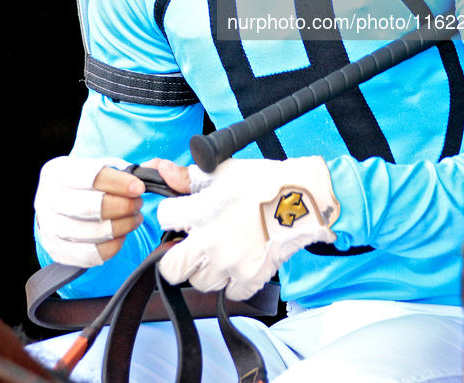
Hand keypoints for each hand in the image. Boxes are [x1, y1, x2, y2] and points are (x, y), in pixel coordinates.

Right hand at [34, 156, 145, 266]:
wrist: (63, 206)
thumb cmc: (87, 185)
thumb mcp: (102, 168)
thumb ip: (131, 168)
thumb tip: (159, 167)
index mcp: (57, 172)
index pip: (90, 177)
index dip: (118, 183)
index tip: (140, 188)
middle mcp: (47, 199)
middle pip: (91, 207)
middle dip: (123, 206)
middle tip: (139, 204)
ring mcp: (50, 227)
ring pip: (93, 232)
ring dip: (122, 226)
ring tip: (135, 217)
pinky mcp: (58, 251)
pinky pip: (91, 254)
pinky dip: (113, 245)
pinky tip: (122, 234)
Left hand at [157, 157, 339, 300]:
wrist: (301, 198)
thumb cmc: (263, 180)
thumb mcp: (223, 170)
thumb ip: (189, 176)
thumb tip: (162, 170)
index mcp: (199, 212)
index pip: (164, 218)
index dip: (171, 213)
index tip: (180, 213)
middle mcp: (208, 243)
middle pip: (171, 268)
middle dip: (175, 257)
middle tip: (188, 246)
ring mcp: (228, 265)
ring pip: (199, 282)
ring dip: (203, 269)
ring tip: (216, 253)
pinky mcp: (249, 278)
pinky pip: (230, 293)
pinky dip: (231, 282)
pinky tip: (237, 264)